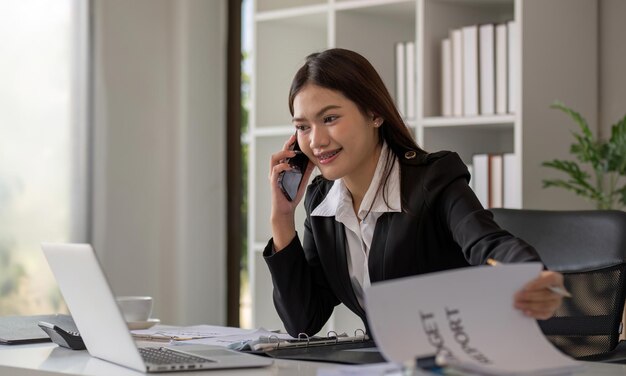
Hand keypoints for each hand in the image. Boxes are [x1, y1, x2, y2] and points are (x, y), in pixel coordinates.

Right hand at [268, 133, 314, 249]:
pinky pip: (275, 170)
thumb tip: (315, 160)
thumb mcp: (302, 180)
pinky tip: (290, 167)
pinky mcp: (274, 182)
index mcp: (283, 169)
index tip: (297, 138)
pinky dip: (282, 166)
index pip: (285, 153)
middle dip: (286, 145)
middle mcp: (277, 170)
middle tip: (294, 139)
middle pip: (279, 153)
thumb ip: (306, 171)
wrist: (286, 209)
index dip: (290, 145)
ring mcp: (274, 176)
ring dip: (283, 154)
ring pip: (274, 159)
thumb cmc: (292, 195)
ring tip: (292, 154)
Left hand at [514, 271, 564, 319]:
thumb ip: (523, 275)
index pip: (550, 279)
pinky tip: (525, 312)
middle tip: (516, 297)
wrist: (535, 287)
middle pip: (546, 294)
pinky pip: (545, 314)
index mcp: (555, 278)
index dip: (538, 283)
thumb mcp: (529, 273)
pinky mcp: (552, 311)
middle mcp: (559, 290)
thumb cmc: (532, 279)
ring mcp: (557, 302)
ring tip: (517, 305)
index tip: (525, 287)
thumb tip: (509, 276)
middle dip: (530, 296)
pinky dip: (535, 314)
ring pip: (546, 305)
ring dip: (530, 306)